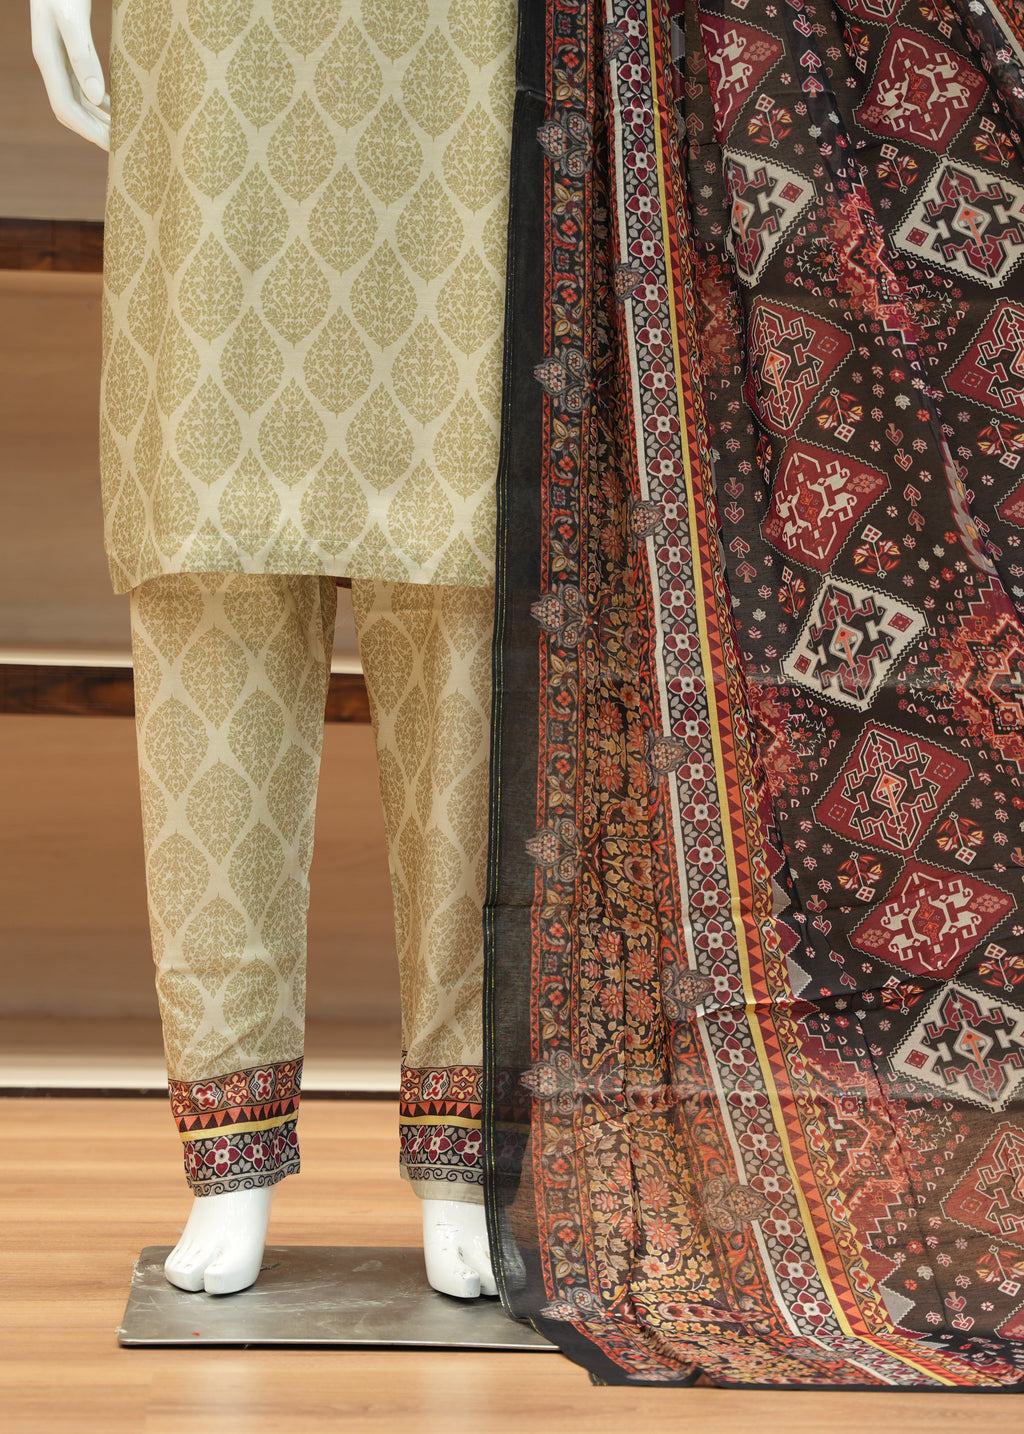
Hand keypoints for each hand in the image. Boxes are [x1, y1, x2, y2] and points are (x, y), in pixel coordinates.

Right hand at [31, 0, 110, 150]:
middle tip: (125, 147)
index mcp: (47, 57)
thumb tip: (96, 98)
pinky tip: (120, 107)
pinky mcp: (71, 49)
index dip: (88, 130)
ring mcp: (59, 56)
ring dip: (100, 118)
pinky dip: (102, 100)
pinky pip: (85, 84)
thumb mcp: (72, 16)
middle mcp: (52, 61)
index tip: (113, 145)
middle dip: (96, 131)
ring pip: (79, 99)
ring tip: (125, 132)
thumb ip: (82, 54)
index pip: (65, 108)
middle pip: (71, 109)